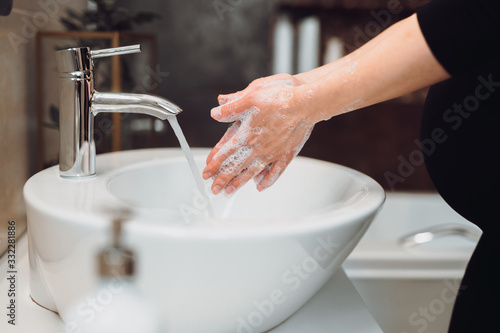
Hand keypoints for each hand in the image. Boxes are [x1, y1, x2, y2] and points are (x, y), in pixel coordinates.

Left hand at [202, 74, 315, 194]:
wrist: (305, 104)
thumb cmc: (279, 98)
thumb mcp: (249, 97)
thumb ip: (231, 107)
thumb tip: (216, 112)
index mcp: (246, 134)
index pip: (225, 153)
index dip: (214, 164)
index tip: (206, 172)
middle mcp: (258, 147)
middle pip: (236, 167)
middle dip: (223, 179)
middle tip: (213, 189)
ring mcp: (272, 153)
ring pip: (252, 172)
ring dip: (239, 183)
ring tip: (230, 191)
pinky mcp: (286, 154)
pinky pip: (275, 172)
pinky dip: (267, 180)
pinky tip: (260, 186)